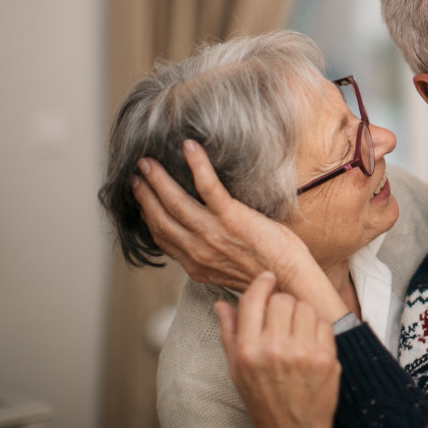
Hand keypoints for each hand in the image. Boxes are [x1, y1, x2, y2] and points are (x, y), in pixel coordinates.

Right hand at [132, 141, 345, 320]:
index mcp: (197, 264)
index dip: (148, 216)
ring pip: (175, 202)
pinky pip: (208, 186)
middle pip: (160, 219)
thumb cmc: (269, 273)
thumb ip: (214, 256)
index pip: (163, 238)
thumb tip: (209, 241)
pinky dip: (197, 165)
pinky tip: (190, 147)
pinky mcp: (232, 218)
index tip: (141, 200)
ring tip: (148, 162)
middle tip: (136, 174)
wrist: (290, 280)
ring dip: (159, 179)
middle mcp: (198, 250)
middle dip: (145, 194)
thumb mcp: (231, 270)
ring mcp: (213, 233)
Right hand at [217, 272, 339, 427]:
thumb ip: (230, 333)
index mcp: (248, 351)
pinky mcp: (326, 357)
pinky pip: (324, 322)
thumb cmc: (263, 399)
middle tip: (282, 316)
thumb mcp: (237, 370)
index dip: (262, 283)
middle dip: (282, 302)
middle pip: (282, 299)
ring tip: (297, 330)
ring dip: (301, 313)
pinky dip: (318, 327)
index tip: (268, 279)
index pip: (254, 299)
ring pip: (305, 307)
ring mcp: (303, 353)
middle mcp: (275, 349)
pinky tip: (310, 342)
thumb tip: (222, 303)